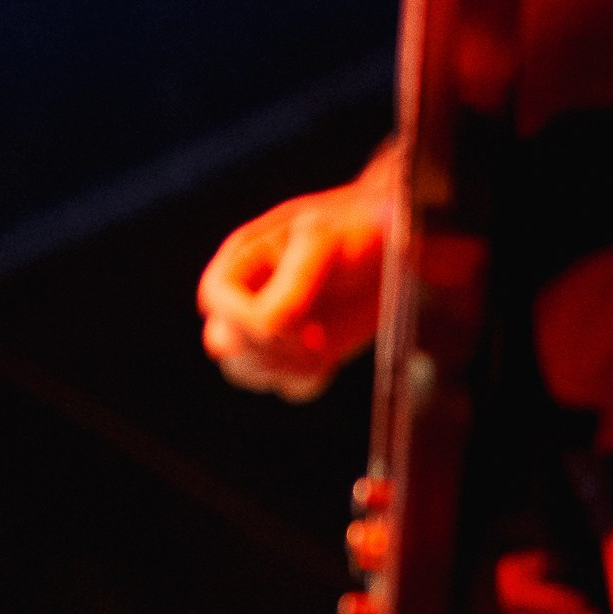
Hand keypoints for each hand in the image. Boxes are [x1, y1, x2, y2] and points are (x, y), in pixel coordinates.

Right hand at [197, 141, 394, 402]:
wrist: (396, 241)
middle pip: (225, 345)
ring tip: (322, 350)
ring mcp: (268, 330)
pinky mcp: (298, 354)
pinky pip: (286, 386)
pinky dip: (307, 380)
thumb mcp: (324, 240)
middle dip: (269, 350)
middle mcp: (244, 297)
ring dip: (286, 369)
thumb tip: (266, 325)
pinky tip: (329, 357)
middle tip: (314, 342)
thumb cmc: (355, 227)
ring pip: (247, 371)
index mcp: (241, 260)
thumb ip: (293, 281)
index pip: (216, 302)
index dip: (248, 321)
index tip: (298, 324)